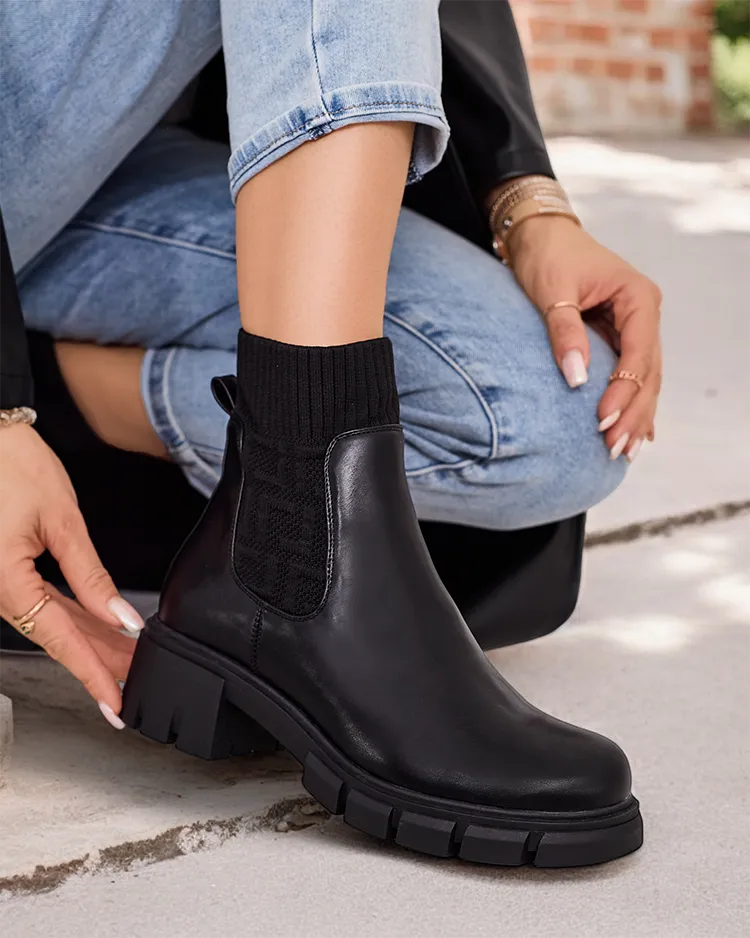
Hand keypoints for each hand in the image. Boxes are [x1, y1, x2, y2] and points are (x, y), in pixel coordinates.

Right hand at [0, 423, 142, 725]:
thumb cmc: (12, 465)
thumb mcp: (62, 521)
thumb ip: (91, 577)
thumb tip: (120, 616)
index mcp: (6, 581)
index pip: (59, 639)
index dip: (92, 673)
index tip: (116, 702)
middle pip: (58, 638)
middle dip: (101, 662)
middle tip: (138, 681)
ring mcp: (0, 582)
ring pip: (52, 624)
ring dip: (91, 643)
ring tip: (129, 660)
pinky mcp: (7, 571)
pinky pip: (42, 604)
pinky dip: (74, 620)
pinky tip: (102, 630)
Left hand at [509, 216, 661, 461]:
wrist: (539, 235)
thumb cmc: (547, 255)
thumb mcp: (552, 291)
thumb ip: (565, 333)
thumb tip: (576, 379)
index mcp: (638, 298)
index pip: (638, 354)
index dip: (623, 391)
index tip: (602, 421)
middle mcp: (644, 314)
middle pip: (647, 373)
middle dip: (632, 413)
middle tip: (614, 449)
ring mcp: (634, 327)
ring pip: (643, 379)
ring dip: (634, 415)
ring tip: (623, 451)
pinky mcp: (618, 337)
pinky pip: (630, 375)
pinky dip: (631, 403)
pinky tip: (636, 433)